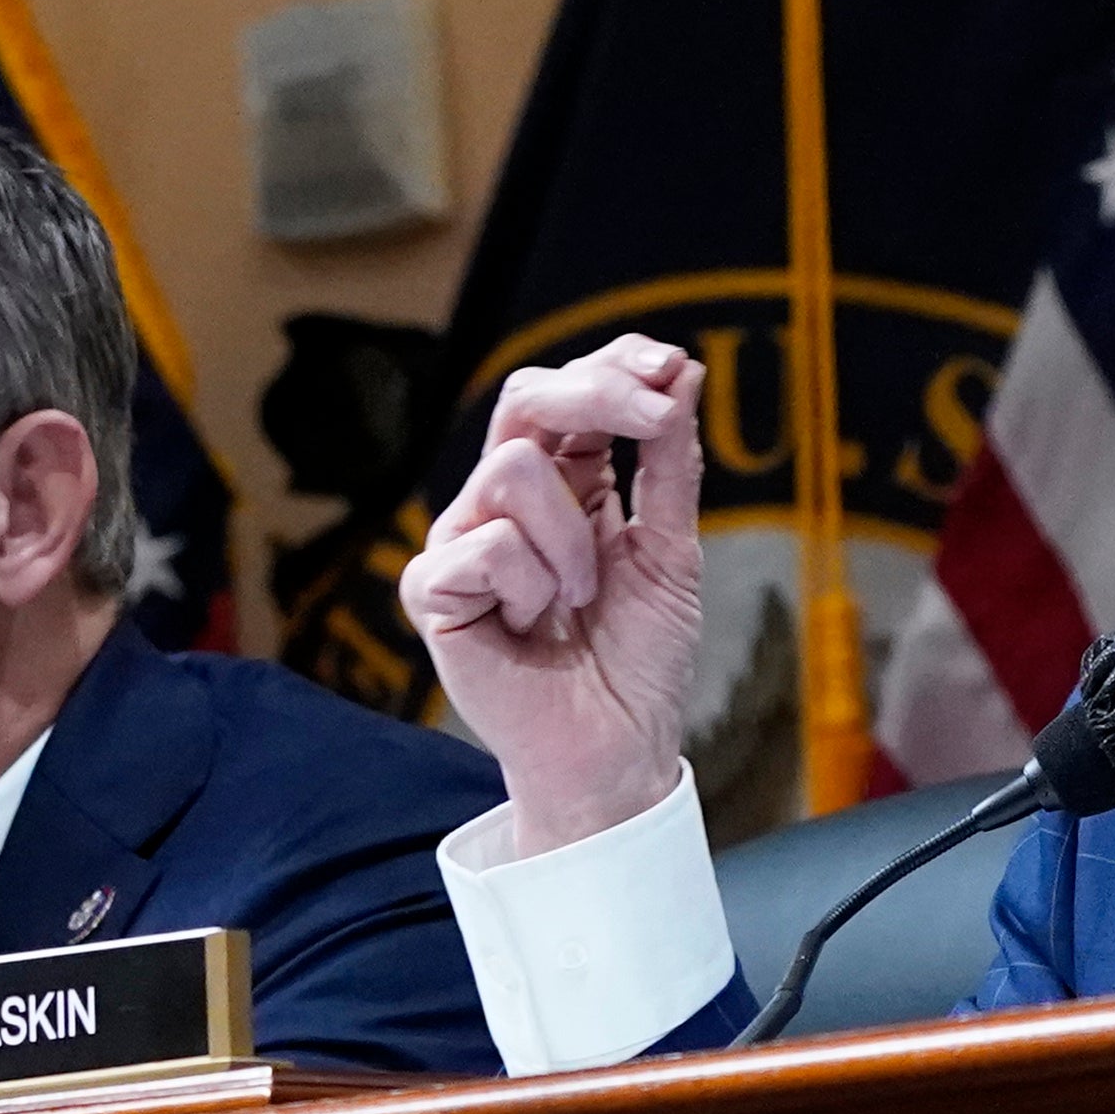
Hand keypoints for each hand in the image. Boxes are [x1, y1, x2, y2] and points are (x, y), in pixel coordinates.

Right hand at [404, 335, 710, 856]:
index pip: (571, 393)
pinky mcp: (434, 590)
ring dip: (573, 538)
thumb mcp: (670, 550)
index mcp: (562, 483)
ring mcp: (464, 540)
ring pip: (512, 470)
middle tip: (654, 414)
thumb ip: (669, 465)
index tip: (669, 368)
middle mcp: (505, 501)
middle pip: (525, 398)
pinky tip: (533, 624)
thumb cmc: (636, 659)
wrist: (616, 748)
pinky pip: (485, 544)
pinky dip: (530, 584)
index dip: (614, 365)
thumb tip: (680, 374)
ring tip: (579, 596)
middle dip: (595, 393)